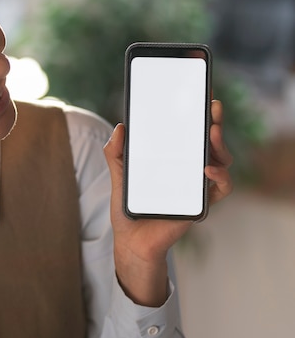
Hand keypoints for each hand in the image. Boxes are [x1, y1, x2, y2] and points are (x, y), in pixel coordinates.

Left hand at [103, 99, 232, 305]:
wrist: (131, 242)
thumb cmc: (128, 209)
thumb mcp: (119, 176)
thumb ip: (115, 153)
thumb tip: (120, 127)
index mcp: (172, 160)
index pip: (189, 134)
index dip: (198, 115)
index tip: (203, 95)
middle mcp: (188, 170)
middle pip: (209, 142)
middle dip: (214, 122)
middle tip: (213, 107)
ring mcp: (197, 186)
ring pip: (221, 160)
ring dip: (220, 144)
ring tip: (211, 133)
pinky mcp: (201, 203)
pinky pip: (221, 187)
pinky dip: (219, 175)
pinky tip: (208, 168)